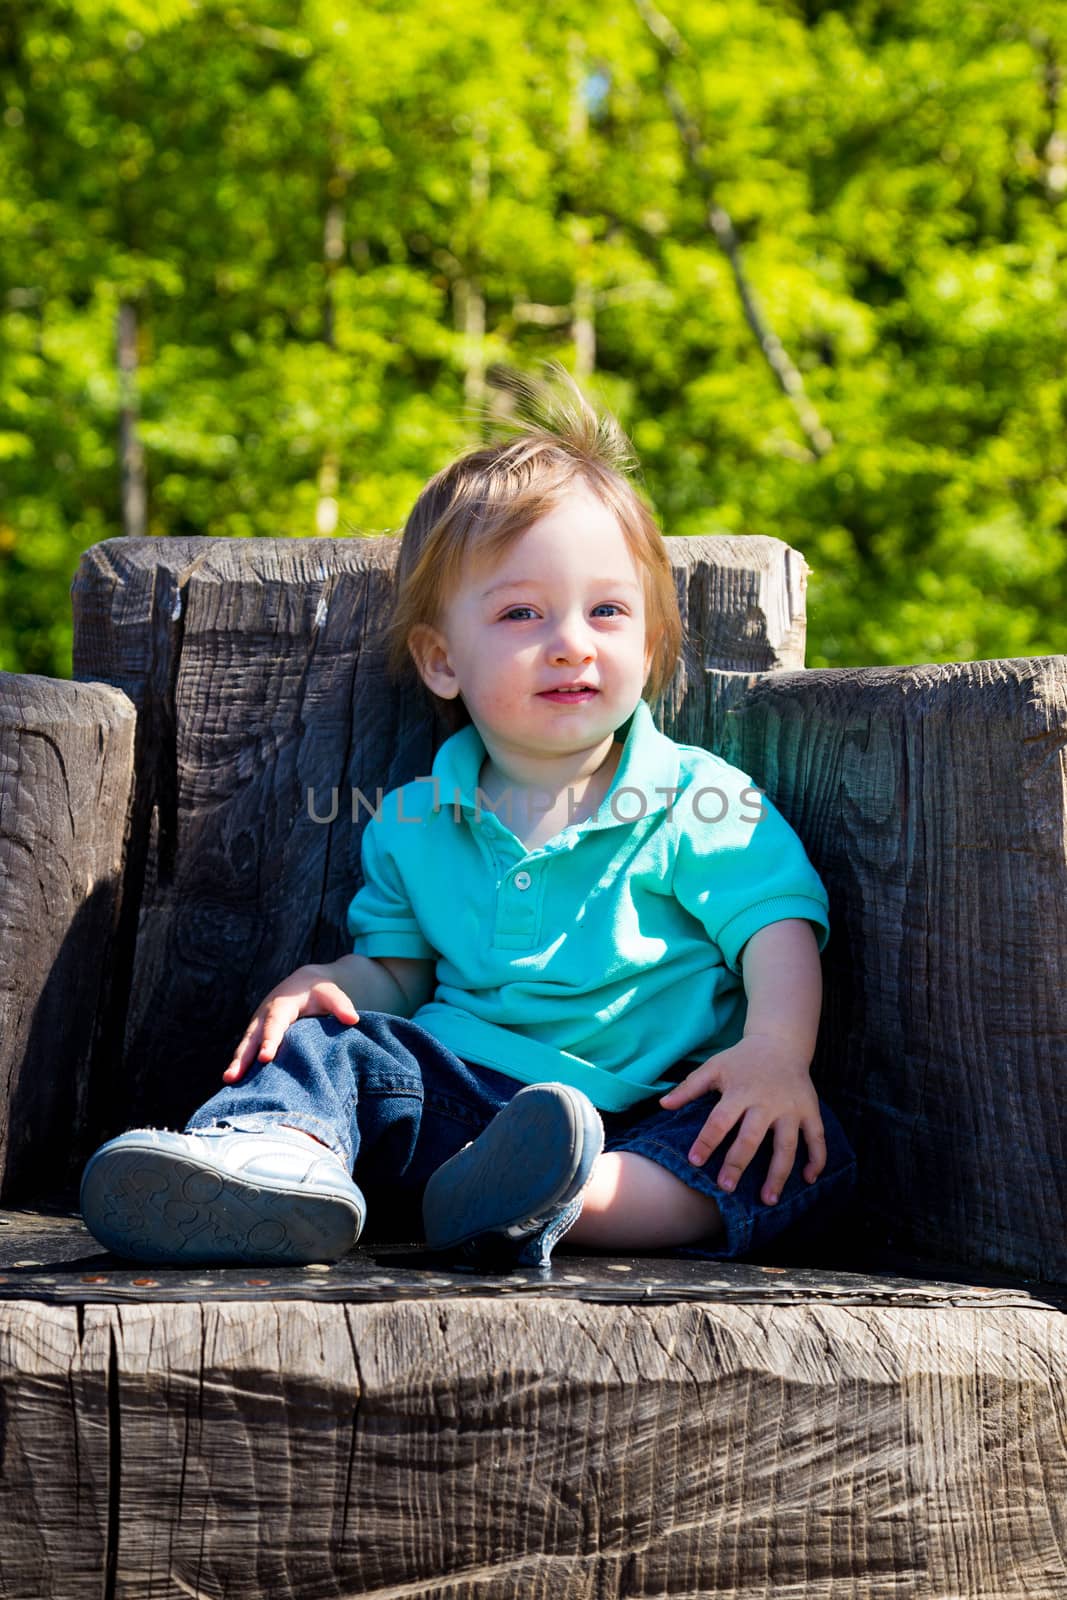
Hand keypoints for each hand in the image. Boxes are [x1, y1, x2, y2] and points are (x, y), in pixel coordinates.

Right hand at [222, 964, 359, 1083]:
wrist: (303, 983)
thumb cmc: (319, 992)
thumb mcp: (331, 994)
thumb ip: (341, 1005)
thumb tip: (352, 1019)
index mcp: (282, 1005)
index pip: (275, 1024)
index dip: (269, 1039)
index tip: (265, 1057)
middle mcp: (265, 1015)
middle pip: (252, 1036)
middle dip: (243, 1056)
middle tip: (233, 1076)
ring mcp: (258, 1025)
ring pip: (245, 1045)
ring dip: (236, 1063)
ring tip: (228, 1081)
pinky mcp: (257, 1035)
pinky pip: (247, 1051)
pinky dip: (241, 1065)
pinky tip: (236, 1085)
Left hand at [658, 1032, 825, 1206]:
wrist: (780, 1042)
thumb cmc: (742, 1060)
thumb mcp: (714, 1067)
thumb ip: (689, 1087)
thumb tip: (662, 1105)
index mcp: (740, 1091)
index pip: (720, 1120)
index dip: (706, 1141)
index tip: (694, 1162)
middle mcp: (767, 1102)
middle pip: (752, 1137)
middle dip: (738, 1164)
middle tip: (725, 1188)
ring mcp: (791, 1108)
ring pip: (787, 1145)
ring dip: (778, 1174)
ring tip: (767, 1199)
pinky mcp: (811, 1111)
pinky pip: (817, 1139)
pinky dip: (817, 1159)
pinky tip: (808, 1180)